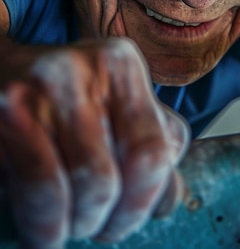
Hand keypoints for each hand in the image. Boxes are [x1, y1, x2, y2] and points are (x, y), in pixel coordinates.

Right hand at [0, 37, 189, 247]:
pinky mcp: (7, 112)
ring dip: (72, 225)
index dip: (142, 202)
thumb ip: (148, 143)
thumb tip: (169, 198)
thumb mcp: (112, 104)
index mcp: (119, 64)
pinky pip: (39, 190)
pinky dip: (44, 225)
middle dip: (104, 220)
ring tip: (65, 225)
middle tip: (94, 225)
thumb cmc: (62, 98)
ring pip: (76, 189)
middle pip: (110, 178)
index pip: (153, 151)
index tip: (126, 217)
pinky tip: (42, 229)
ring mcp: (40, 90)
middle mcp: (83, 69)